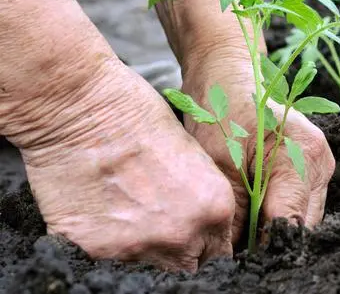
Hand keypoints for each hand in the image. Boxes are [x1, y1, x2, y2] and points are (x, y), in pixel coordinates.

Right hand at [12, 56, 234, 271]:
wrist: (82, 108)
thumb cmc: (139, 115)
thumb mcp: (193, 155)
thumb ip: (203, 199)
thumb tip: (202, 226)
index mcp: (214, 208)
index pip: (219, 254)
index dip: (205, 246)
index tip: (194, 241)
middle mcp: (182, 235)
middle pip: (187, 267)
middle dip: (179, 252)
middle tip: (160, 226)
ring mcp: (138, 247)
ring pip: (148, 269)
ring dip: (142, 249)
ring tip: (127, 214)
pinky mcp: (94, 250)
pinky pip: (105, 262)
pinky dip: (104, 245)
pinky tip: (100, 213)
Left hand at [181, 48, 335, 243]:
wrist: (227, 75)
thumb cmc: (221, 110)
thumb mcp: (219, 165)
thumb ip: (235, 215)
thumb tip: (235, 257)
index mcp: (304, 155)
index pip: (291, 224)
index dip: (264, 248)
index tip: (238, 260)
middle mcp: (321, 163)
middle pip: (302, 226)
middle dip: (270, 242)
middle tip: (236, 250)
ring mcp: (320, 167)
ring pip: (302, 220)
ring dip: (273, 230)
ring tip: (242, 233)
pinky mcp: (311, 170)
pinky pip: (298, 206)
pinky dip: (275, 216)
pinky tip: (252, 216)